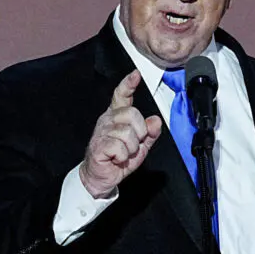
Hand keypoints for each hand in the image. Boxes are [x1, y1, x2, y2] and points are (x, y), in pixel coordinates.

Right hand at [79, 70, 162, 197]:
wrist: (101, 178)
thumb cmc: (118, 159)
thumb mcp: (140, 146)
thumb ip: (150, 133)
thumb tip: (156, 121)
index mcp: (117, 117)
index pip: (121, 96)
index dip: (128, 85)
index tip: (135, 75)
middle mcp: (108, 120)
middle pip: (132, 114)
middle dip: (140, 132)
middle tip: (133, 144)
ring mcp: (102, 132)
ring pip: (128, 133)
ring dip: (131, 148)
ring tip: (124, 154)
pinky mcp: (98, 145)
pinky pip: (120, 147)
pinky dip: (123, 157)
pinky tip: (117, 159)